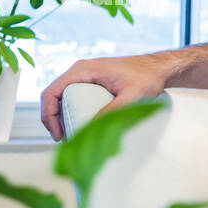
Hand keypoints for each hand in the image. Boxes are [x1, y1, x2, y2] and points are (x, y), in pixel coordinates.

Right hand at [39, 53, 176, 140]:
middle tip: (63, 139)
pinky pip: (74, 95)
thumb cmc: (148, 78)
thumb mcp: (132, 96)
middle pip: (54, 96)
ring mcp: (86, 74)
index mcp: (83, 70)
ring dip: (61, 116)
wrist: (159, 68)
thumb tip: (91, 128)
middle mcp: (80, 70)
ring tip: (70, 135)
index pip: (51, 92)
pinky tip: (79, 124)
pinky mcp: (93, 80)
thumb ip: (113, 110)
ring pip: (62, 96)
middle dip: (53, 119)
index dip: (48, 116)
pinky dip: (71, 110)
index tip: (57, 135)